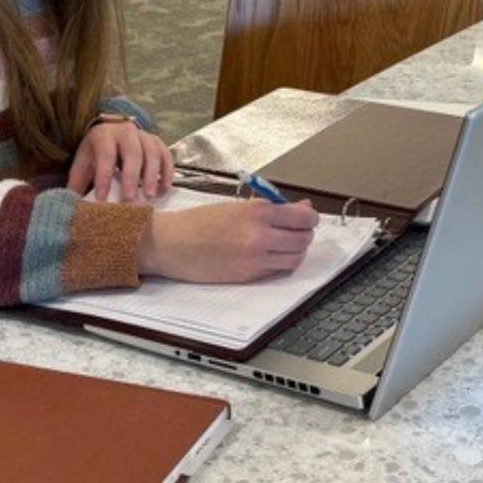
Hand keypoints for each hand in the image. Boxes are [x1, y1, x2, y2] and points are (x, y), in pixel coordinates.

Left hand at [67, 119, 172, 202]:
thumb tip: (71, 208)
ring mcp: (143, 135)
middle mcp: (125, 131)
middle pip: (132, 152)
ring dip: (152, 175)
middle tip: (130, 198)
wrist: (110, 129)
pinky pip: (166, 154)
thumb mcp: (83, 163)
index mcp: (103, 136)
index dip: (104, 177)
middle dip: (131, 176)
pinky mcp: (156, 142)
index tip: (103, 199)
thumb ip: (77, 183)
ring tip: (150, 196)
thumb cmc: (95, 152)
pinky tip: (164, 189)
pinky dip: (167, 171)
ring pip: (152, 152)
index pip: (105, 155)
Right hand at [138, 199, 320, 281]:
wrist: (172, 243)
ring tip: (286, 245)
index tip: (308, 218)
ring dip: (296, 251)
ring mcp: (256, 259)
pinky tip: (272, 256)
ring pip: (295, 258)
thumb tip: (301, 209)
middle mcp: (260, 235)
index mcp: (257, 212)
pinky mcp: (248, 276)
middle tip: (298, 231)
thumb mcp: (237, 206)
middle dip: (305, 235)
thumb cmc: (199, 222)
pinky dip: (281, 263)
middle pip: (304, 239)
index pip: (303, 218)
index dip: (310, 219)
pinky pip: (277, 270)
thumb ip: (271, 209)